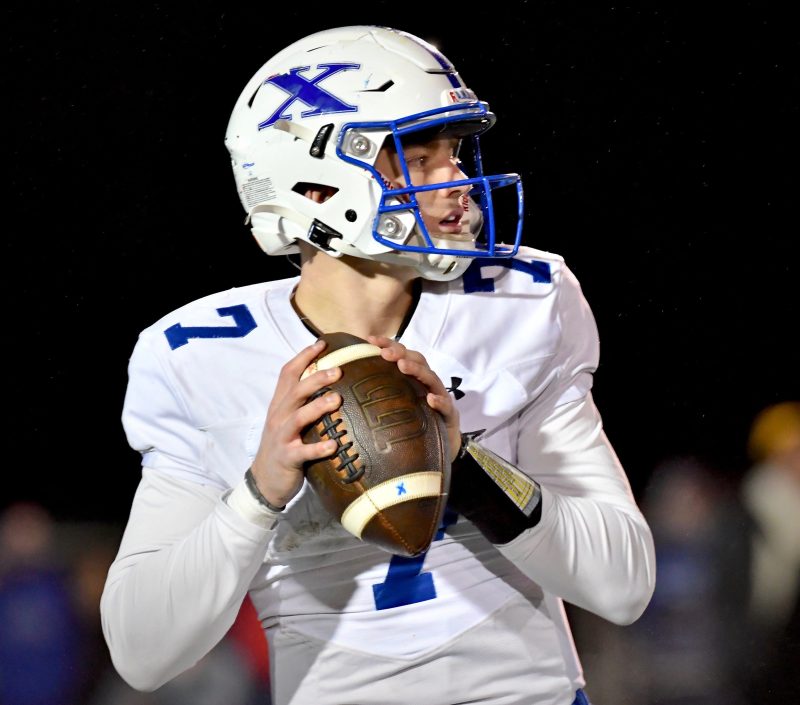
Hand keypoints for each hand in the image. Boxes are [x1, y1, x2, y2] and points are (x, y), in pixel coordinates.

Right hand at [251, 339, 341, 506]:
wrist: (265, 481)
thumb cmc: (285, 445)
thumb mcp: (289, 420)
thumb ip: (304, 402)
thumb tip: (332, 383)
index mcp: (280, 404)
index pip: (288, 374)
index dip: (304, 357)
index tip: (322, 343)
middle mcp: (279, 417)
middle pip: (295, 391)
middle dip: (316, 378)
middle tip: (338, 370)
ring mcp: (281, 437)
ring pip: (297, 418)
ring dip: (317, 407)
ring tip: (337, 400)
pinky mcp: (287, 458)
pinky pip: (303, 452)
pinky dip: (318, 448)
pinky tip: (333, 445)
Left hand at [367, 335, 460, 462]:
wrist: (442, 447)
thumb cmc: (415, 423)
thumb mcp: (396, 405)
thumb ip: (379, 392)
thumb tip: (347, 383)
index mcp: (414, 378)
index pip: (403, 355)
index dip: (388, 345)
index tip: (370, 340)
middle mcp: (428, 384)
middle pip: (418, 361)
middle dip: (401, 354)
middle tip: (385, 353)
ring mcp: (441, 398)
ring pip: (432, 379)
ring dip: (417, 370)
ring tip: (403, 366)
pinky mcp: (449, 416)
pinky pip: (446, 407)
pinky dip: (440, 401)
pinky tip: (430, 399)